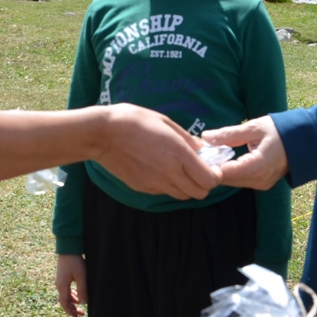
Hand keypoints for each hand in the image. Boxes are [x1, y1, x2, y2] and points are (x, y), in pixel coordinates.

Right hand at [56, 254, 87, 316]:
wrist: (68, 247)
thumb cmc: (75, 262)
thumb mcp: (81, 276)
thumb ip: (82, 290)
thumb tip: (83, 303)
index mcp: (62, 286)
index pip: (64, 303)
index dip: (70, 311)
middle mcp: (59, 284)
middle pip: (65, 300)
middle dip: (72, 308)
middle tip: (81, 314)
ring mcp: (60, 280)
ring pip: (66, 294)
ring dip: (73, 301)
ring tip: (80, 305)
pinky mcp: (62, 276)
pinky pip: (66, 289)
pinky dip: (72, 294)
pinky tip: (77, 294)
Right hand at [96, 104, 216, 199]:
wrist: (102, 134)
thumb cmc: (133, 120)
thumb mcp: (165, 122)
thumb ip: (187, 139)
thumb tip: (203, 149)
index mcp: (178, 154)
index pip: (209, 180)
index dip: (214, 176)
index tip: (211, 166)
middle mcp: (169, 173)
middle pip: (199, 193)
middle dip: (203, 184)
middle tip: (197, 170)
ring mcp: (155, 183)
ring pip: (182, 195)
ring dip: (185, 186)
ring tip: (177, 169)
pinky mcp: (142, 188)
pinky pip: (164, 192)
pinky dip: (168, 185)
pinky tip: (159, 169)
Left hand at [202, 116, 287, 189]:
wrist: (303, 141)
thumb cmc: (279, 130)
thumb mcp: (253, 127)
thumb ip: (229, 134)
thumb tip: (205, 137)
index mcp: (257, 166)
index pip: (225, 173)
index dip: (208, 165)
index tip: (196, 153)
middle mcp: (258, 180)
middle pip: (226, 179)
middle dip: (211, 167)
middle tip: (200, 151)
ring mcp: (261, 184)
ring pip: (231, 182)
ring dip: (219, 170)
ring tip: (209, 154)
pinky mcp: (261, 184)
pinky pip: (239, 181)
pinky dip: (229, 172)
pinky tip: (222, 159)